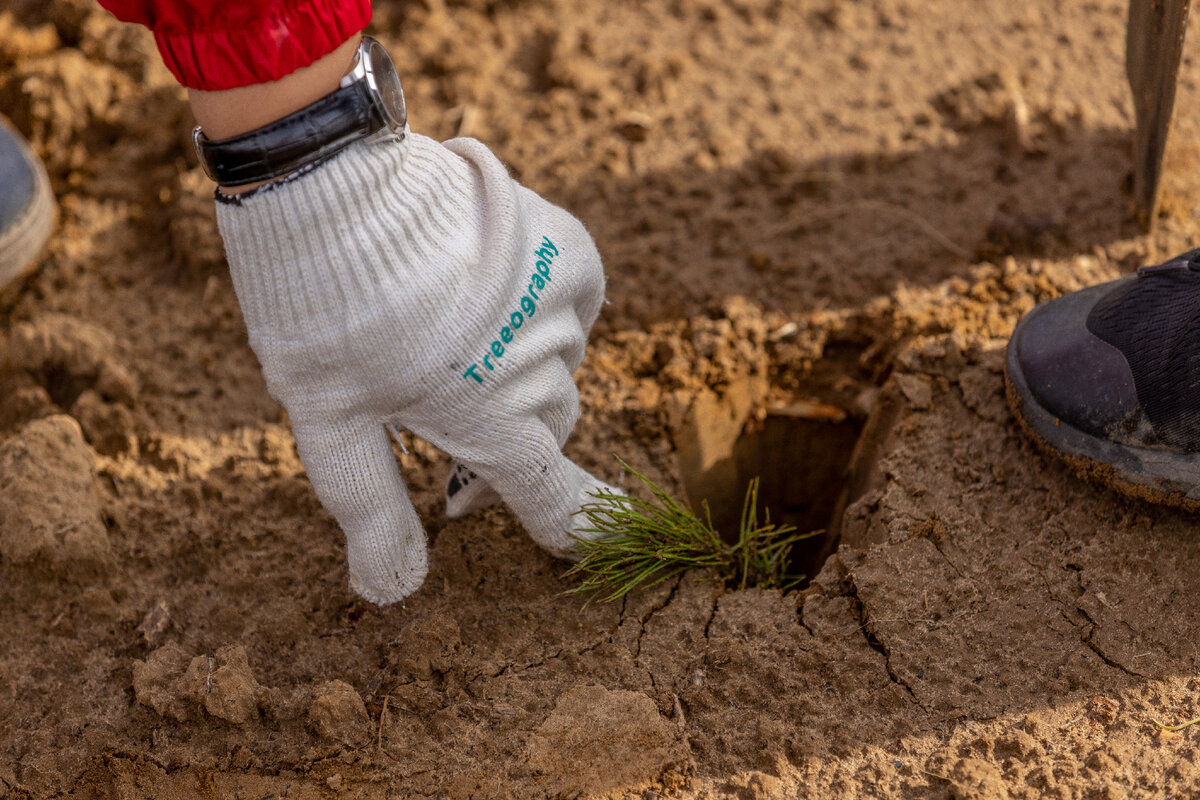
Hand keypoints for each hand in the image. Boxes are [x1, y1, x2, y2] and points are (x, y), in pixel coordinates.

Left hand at [215, 133, 617, 604]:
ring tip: (448, 337)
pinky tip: (493, 302)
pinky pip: (575, 306)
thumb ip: (372, 511)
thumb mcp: (329, 422)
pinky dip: (542, 315)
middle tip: (429, 416)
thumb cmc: (324, 310)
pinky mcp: (568, 249)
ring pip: (556, 365)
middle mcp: (544, 370)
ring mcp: (563, 305)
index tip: (581, 540)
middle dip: (497, 432)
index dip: (570, 528)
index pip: (555, 499)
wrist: (337, 181)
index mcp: (493, 422)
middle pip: (543, 427)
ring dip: (515, 367)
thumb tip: (395, 592)